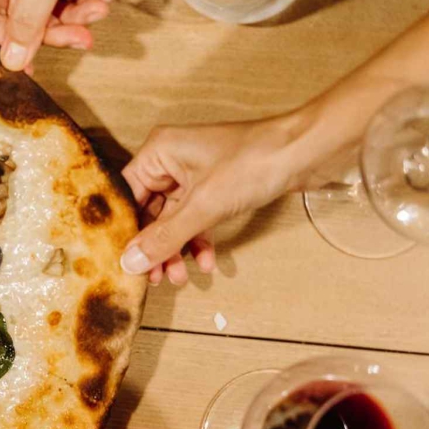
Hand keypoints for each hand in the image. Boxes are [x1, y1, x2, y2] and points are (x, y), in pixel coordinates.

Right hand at [0, 0, 136, 71]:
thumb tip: (11, 62)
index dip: (7, 37)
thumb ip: (27, 23)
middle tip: (77, 38)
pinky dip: (91, 2)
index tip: (26, 60)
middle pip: (23, 15)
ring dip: (77, 17)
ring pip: (51, 12)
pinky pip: (73, 1)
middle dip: (53, 29)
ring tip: (98, 9)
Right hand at [119, 116, 309, 284]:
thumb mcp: (203, 206)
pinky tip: (207, 261)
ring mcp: (195, 174)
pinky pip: (196, 218)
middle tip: (155, 277)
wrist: (306, 152)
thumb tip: (130, 262)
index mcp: (159, 151)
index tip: (122, 262)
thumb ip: (165, 237)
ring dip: (177, 249)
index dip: (124, 231)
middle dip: (155, 246)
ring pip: (173, 219)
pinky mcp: (216, 187)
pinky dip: (199, 240)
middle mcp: (172, 160)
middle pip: (149, 211)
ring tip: (181, 277)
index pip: (126, 196)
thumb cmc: (254, 162)